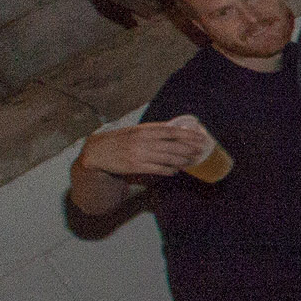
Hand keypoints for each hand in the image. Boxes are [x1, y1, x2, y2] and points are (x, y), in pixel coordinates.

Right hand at [80, 119, 210, 179]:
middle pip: (172, 144)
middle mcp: (143, 141)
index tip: (201, 136)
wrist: (98, 151)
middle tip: (202, 150)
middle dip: (189, 148)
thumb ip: (154, 130)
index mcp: (145, 130)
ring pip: (167, 157)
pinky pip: (156, 169)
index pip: (172, 131)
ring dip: (182, 160)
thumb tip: (177, 130)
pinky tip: (175, 171)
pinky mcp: (135, 166)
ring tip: (192, 160)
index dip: (188, 134)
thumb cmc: (121, 140)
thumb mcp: (137, 130)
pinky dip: (168, 170)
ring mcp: (139, 154)